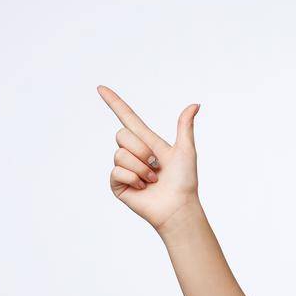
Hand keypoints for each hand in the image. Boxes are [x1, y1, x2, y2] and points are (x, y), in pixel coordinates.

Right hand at [97, 84, 200, 232]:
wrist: (178, 207)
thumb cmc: (185, 182)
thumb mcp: (186, 150)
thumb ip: (185, 126)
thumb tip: (195, 104)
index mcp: (148, 142)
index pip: (127, 117)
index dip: (114, 102)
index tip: (100, 88)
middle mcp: (134, 153)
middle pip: (121, 134)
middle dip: (141, 149)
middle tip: (156, 165)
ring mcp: (124, 168)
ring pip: (119, 153)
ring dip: (141, 168)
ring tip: (152, 180)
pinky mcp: (118, 184)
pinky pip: (116, 171)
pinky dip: (133, 179)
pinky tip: (143, 188)